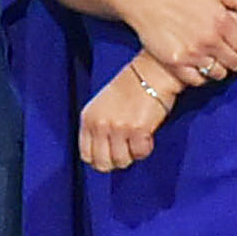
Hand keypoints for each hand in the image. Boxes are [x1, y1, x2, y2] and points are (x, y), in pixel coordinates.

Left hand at [79, 57, 179, 172]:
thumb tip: (104, 153)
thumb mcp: (103, 106)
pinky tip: (147, 135)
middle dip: (116, 161)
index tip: (110, 156)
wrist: (151, 72)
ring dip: (132, 155)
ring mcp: (117, 128)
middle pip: (102, 163)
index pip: (86, 155)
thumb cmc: (130, 86)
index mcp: (88, 118)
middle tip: (126, 150)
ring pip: (122, 161)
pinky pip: (140, 153)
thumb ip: (99, 127)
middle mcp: (100, 124)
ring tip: (137, 140)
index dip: (100, 159)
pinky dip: (145, 148)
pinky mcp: (137, 130)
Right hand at [120, 0, 236, 87]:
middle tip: (229, 56)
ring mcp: (192, 53)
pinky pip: (197, 80)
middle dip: (236, 61)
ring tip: (213, 61)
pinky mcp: (175, 62)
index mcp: (222, 21)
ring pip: (218, 74)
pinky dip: (200, 76)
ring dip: (219, 70)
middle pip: (236, 64)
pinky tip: (197, 66)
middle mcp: (209, 39)